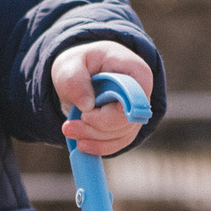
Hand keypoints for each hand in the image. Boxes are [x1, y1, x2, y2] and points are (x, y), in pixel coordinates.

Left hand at [53, 41, 154, 155]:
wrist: (80, 75)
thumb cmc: (79, 64)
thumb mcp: (70, 65)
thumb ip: (75, 80)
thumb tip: (87, 106)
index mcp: (135, 71)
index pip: (136, 98)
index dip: (114, 112)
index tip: (86, 114)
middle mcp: (142, 94)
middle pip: (127, 121)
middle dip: (96, 127)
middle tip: (68, 127)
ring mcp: (136, 113)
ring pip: (121, 135)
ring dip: (93, 138)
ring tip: (69, 130)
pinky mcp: (127, 128)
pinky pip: (118, 143)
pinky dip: (98, 146)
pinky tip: (81, 144)